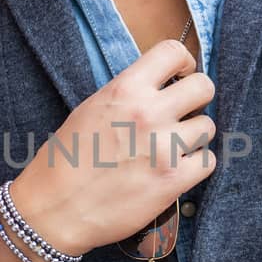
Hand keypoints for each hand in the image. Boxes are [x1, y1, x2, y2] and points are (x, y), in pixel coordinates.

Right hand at [12, 40, 216, 255]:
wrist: (54, 210)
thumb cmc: (65, 161)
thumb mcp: (91, 109)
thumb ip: (128, 95)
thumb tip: (160, 89)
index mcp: (124, 89)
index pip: (173, 52)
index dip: (184, 63)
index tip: (180, 76)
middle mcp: (149, 113)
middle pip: (203, 87)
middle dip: (197, 99)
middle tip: (184, 113)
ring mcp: (164, 147)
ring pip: (207, 127)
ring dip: (194, 136)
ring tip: (174, 147)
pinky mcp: (173, 180)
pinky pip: (208, 161)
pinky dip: (196, 166)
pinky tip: (177, 170)